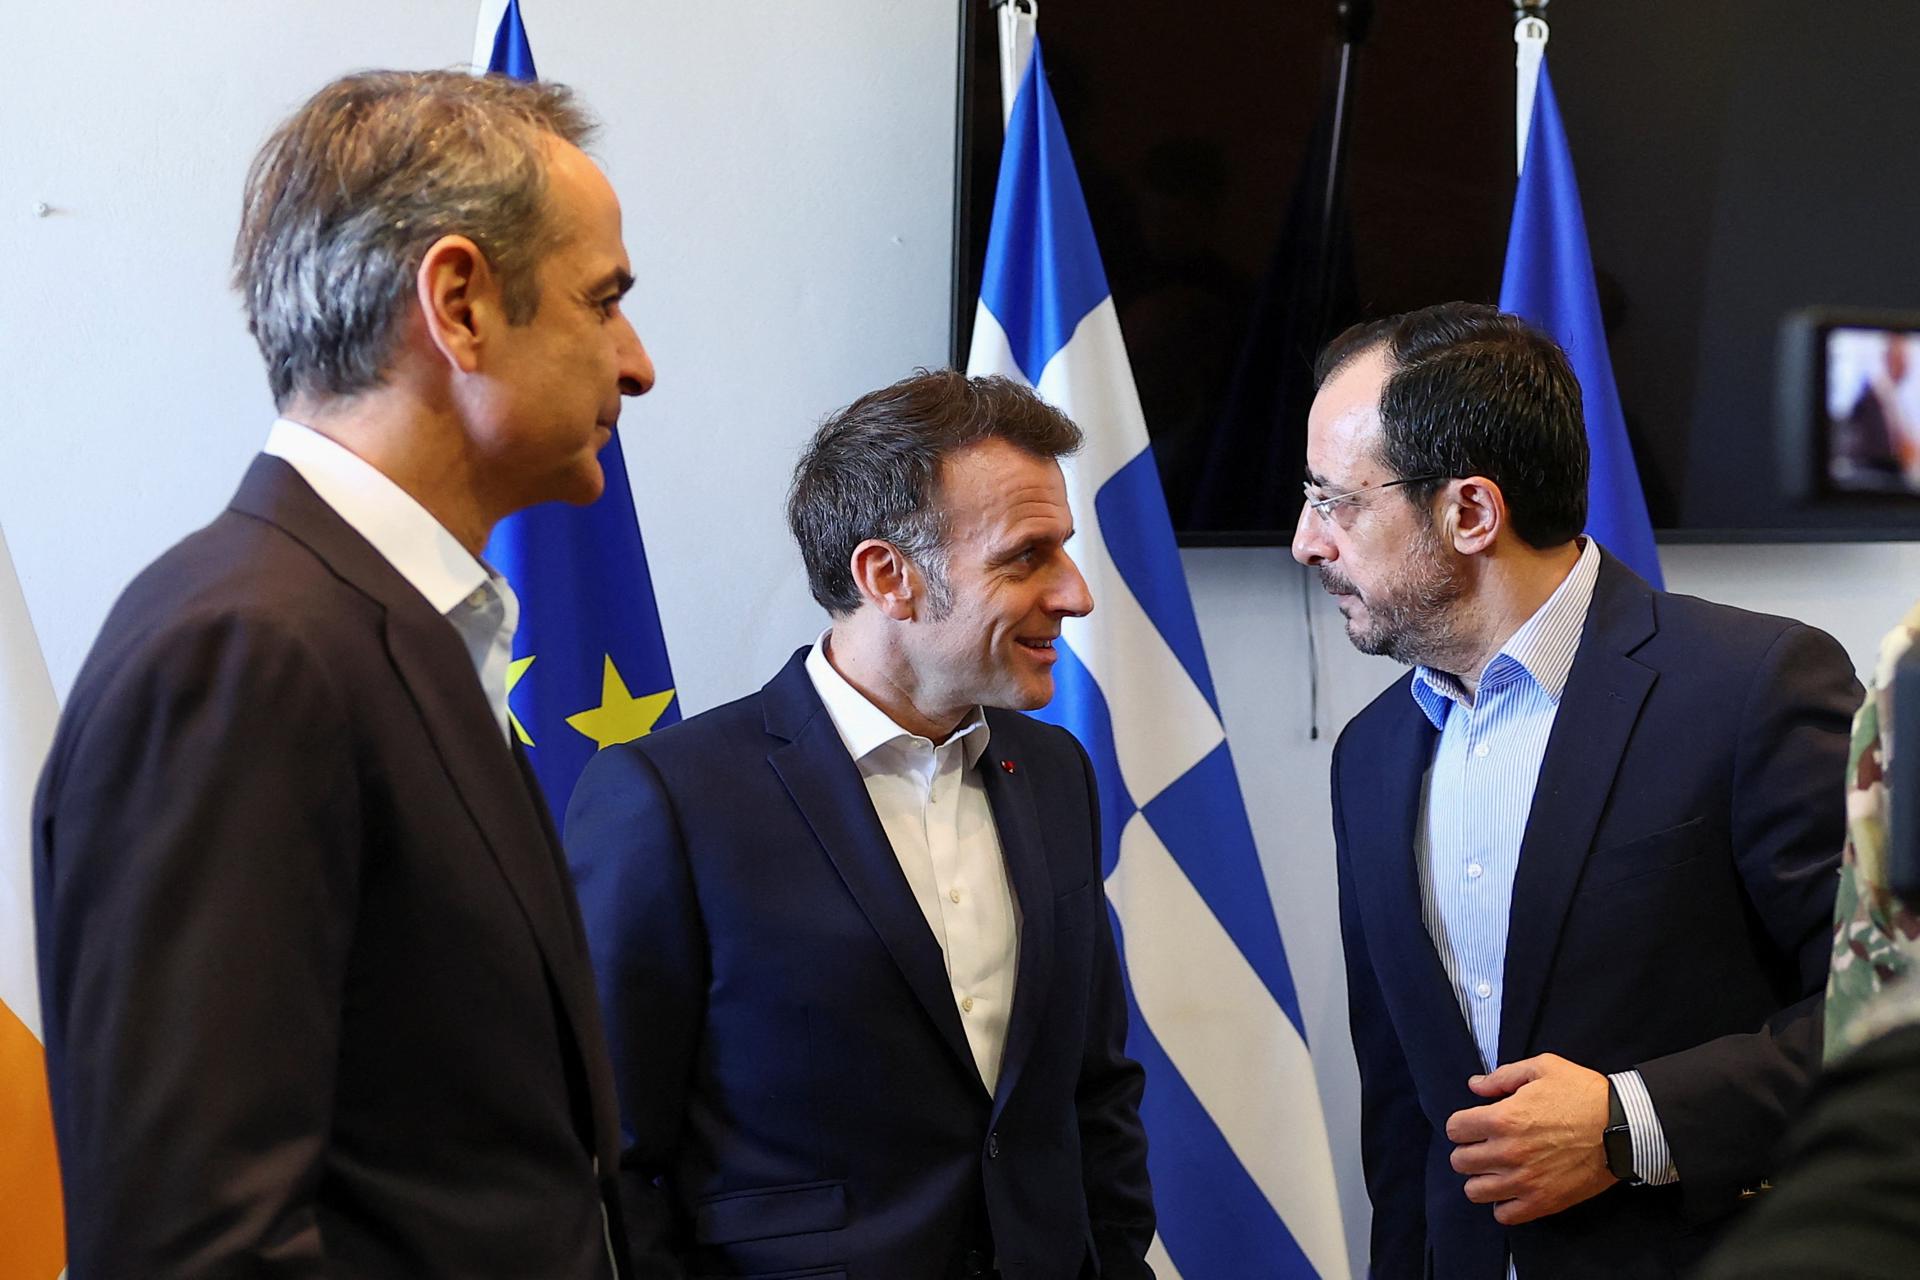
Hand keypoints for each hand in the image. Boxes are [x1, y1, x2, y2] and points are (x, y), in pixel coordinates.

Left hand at [1444, 1053, 1616, 1225]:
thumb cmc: (1583, 1093)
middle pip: (1459, 1161)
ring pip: (1475, 1191)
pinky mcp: (1543, 1202)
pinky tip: (1514, 1189)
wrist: (1623, 1127)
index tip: (1475, 1124)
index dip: (1463, 1124)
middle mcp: (1507, 1152)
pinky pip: (1504, 1215)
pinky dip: (1503, 1204)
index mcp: (1503, 1118)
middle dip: (1468, 1150)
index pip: (1454, 1129)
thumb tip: (1475, 1086)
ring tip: (1497, 1169)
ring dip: (1482, 1179)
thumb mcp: (1543, 1068)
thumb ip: (1503, 1076)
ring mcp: (1524, 1181)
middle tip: (1485, 1146)